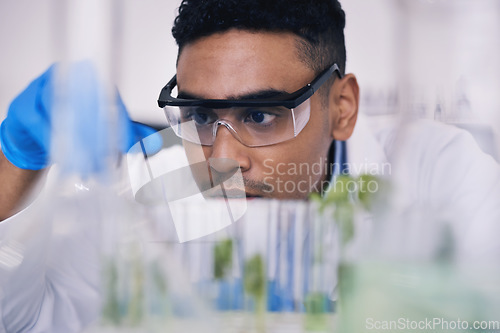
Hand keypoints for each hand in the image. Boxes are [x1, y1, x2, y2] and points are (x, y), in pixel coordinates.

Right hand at [0, 63, 160, 171]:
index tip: (128, 143)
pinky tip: (64, 157)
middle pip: (86, 103)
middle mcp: (64, 77)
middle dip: (100, 135)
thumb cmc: (67, 122)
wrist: (33, 133)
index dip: (120, 120)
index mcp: (87, 77)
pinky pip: (40, 124)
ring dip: (77, 141)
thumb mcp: (102, 127)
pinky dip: (55, 142)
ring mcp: (40, 89)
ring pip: (63, 113)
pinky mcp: (23, 107)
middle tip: (111, 158)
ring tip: (89, 164)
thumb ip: (129, 132)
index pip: (108, 95)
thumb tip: (154, 143)